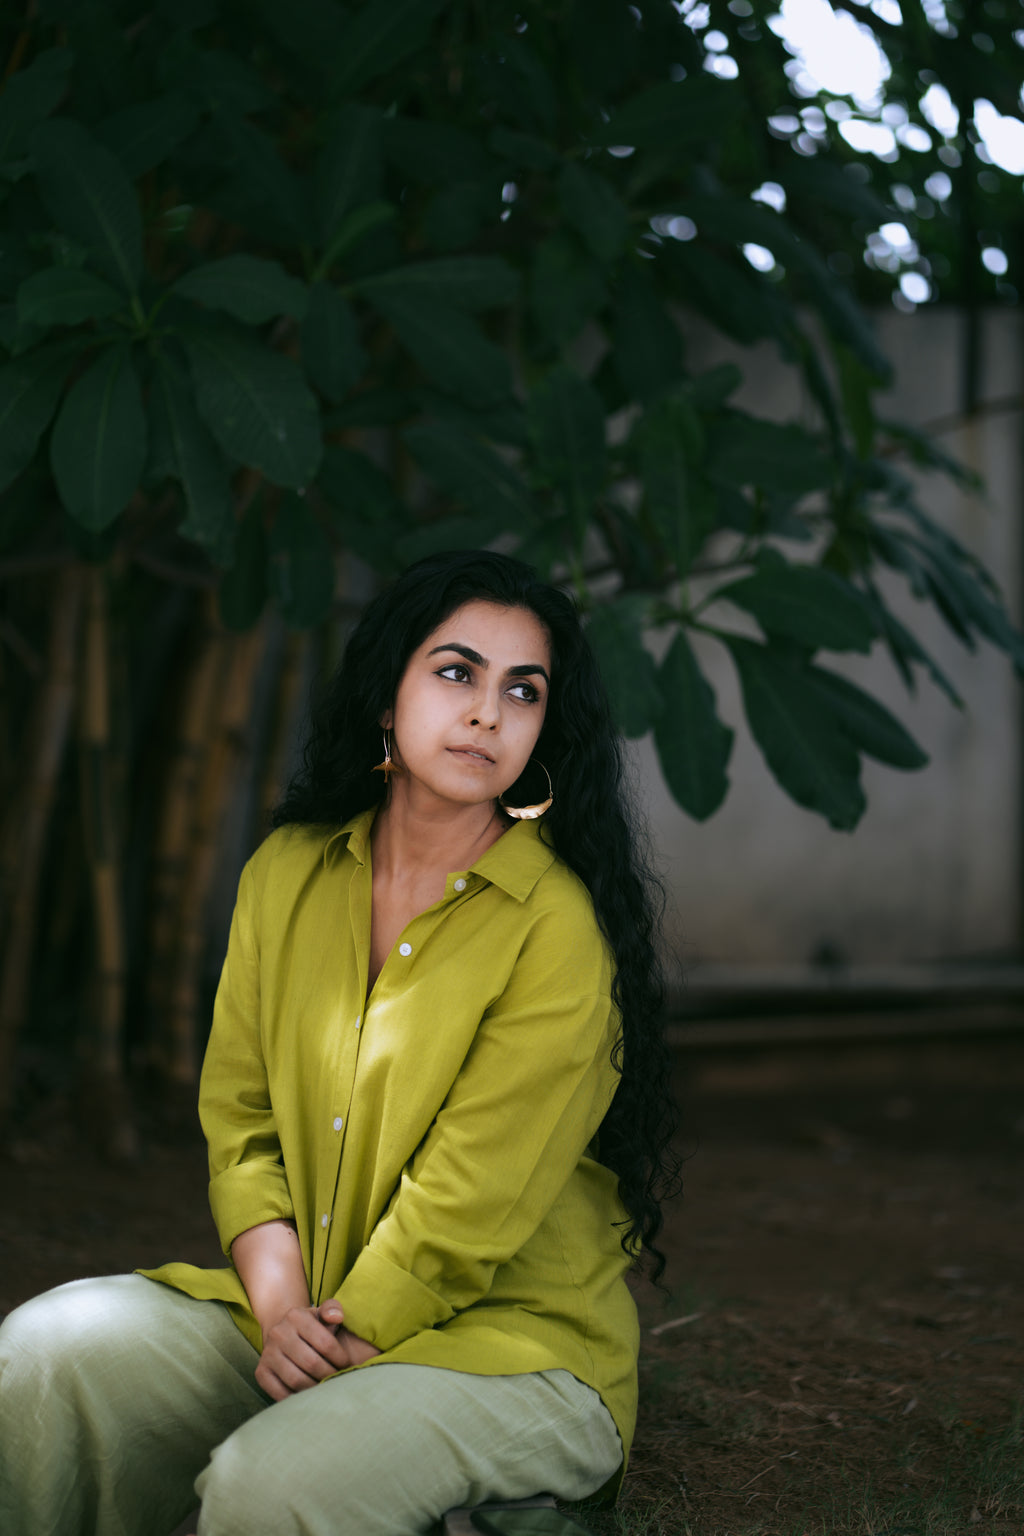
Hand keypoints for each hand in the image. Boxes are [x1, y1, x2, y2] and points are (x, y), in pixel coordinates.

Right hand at [256, 1301, 379, 1400]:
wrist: (282, 1335)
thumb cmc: (311, 1326)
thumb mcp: (321, 1313)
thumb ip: (332, 1309)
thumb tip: (337, 1317)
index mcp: (296, 1316)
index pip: (325, 1343)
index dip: (340, 1358)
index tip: (346, 1365)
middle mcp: (278, 1333)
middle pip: (311, 1363)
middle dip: (329, 1375)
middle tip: (338, 1381)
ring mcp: (267, 1354)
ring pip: (296, 1380)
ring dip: (315, 1388)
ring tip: (326, 1389)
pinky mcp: (261, 1372)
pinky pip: (280, 1392)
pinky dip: (297, 1398)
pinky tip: (308, 1396)